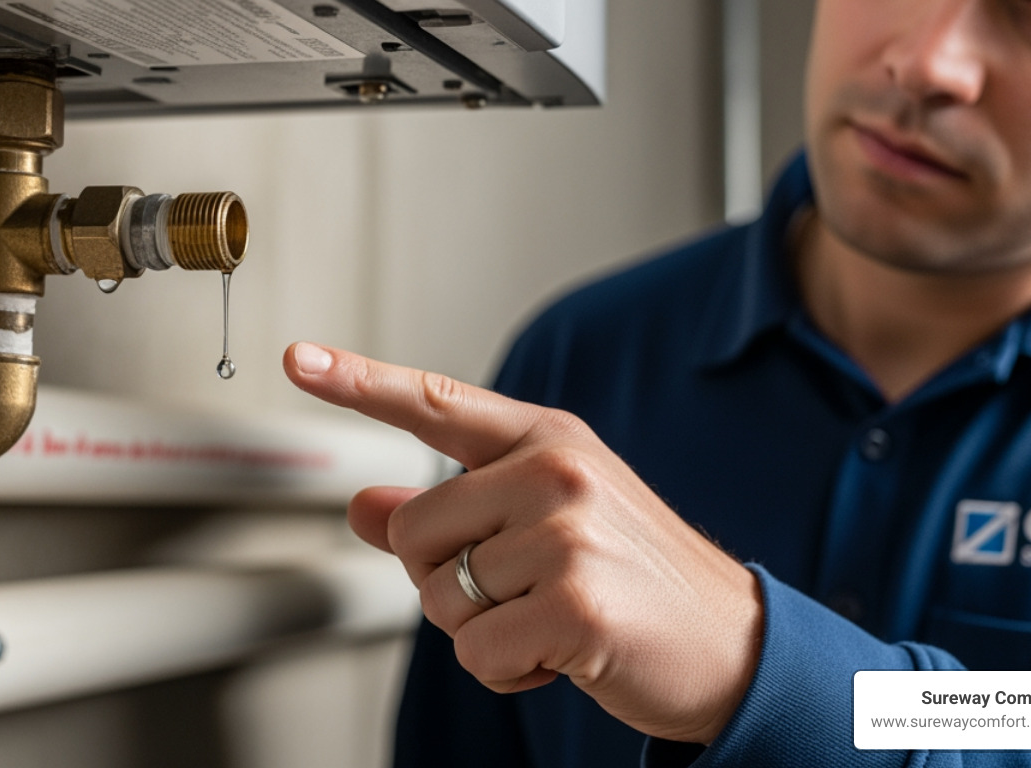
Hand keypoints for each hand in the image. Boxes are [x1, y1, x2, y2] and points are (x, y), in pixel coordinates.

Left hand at [283, 342, 762, 744]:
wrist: (732, 642)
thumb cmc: (632, 576)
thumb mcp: (543, 524)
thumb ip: (447, 510)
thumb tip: (364, 506)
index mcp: (546, 441)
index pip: (435, 403)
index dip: (358, 380)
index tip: (297, 357)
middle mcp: (555, 473)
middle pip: (413, 531)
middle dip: (445, 582)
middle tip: (518, 593)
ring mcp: (568, 535)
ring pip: (442, 598)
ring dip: (485, 630)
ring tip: (552, 618)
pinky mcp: (576, 604)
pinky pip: (477, 653)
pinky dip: (508, 672)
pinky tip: (563, 653)